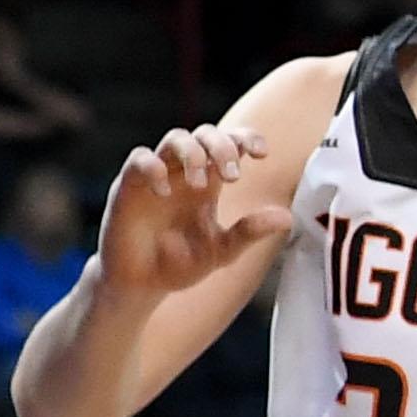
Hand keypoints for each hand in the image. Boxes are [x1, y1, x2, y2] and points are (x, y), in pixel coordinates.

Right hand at [96, 124, 290, 299]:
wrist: (142, 283)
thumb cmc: (181, 263)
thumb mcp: (222, 250)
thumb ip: (249, 232)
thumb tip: (287, 217)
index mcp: (210, 181)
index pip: (230, 142)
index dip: (246, 138)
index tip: (262, 153)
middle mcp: (184, 171)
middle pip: (205, 133)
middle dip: (222, 146)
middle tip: (233, 176)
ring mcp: (156, 175)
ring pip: (175, 138)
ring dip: (193, 153)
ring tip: (199, 184)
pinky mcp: (129, 185)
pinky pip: (140, 160)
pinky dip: (153, 168)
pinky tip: (164, 192)